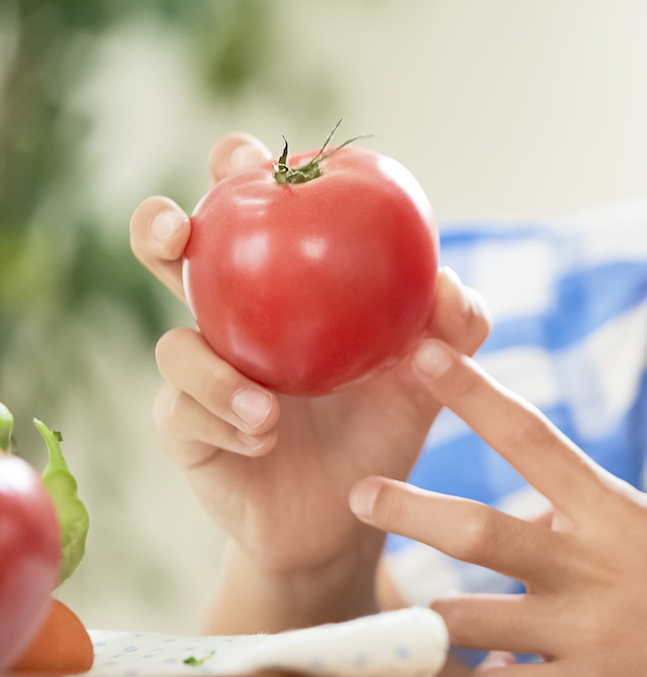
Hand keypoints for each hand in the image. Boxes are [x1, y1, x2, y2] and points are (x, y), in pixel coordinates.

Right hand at [130, 133, 490, 629]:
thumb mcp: (433, 377)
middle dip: (162, 225)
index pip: (254, 211)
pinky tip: (261, 432)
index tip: (245, 159)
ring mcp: (200, 373)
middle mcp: (231, 319)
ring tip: (266, 404)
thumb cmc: (387, 426)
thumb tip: (446, 281)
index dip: (237, 171)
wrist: (352, 517)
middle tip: (182, 231)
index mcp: (282, 286)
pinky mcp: (184, 429)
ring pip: (174, 345)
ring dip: (214, 369)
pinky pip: (184, 412)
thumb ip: (454, 327)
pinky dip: (226, 418)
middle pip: (174, 252)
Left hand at [348, 339, 646, 676]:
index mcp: (617, 512)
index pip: (531, 437)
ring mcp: (587, 633)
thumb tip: (534, 517)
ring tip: (442, 611)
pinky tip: (512, 676)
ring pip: (470, 620)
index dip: (471, 393)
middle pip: (476, 531)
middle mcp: (593, 567)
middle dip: (409, 507)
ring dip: (448, 615)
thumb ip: (598, 519)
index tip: (424, 356)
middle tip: (358, 493)